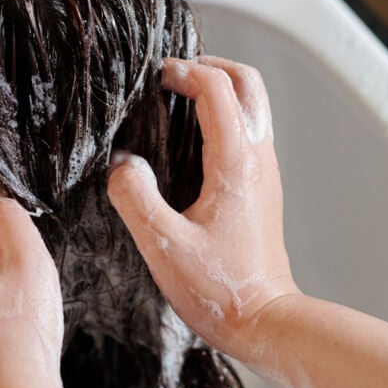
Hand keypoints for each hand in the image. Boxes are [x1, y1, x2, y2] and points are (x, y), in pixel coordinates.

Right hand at [107, 56, 299, 363]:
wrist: (264, 321)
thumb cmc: (219, 290)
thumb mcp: (163, 246)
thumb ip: (135, 198)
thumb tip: (122, 164)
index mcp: (235, 162)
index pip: (216, 88)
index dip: (183, 71)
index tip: (153, 78)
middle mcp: (258, 158)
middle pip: (247, 82)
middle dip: (210, 66)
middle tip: (172, 75)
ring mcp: (265, 172)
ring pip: (252, 105)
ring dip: (218, 89)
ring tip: (177, 100)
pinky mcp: (263, 188)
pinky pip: (248, 131)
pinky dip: (223, 116)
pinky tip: (189, 142)